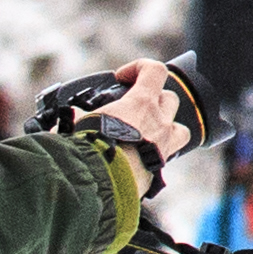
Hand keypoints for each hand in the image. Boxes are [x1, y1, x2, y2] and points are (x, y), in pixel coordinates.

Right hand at [81, 60, 204, 169]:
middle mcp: (158, 122)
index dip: (140, 68)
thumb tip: (74, 114)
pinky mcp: (160, 169)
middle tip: (133, 110)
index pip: (154, 70)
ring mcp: (163, 146)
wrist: (100, 186)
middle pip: (169, 99)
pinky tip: (141, 157)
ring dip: (164, 126)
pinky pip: (168, 155)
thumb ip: (79, 115)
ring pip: (179, 128)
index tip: (122, 78)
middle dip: (152, 100)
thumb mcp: (78, 123)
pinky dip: (158, 153)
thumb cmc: (89, 151)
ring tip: (145, 133)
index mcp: (141, 104)